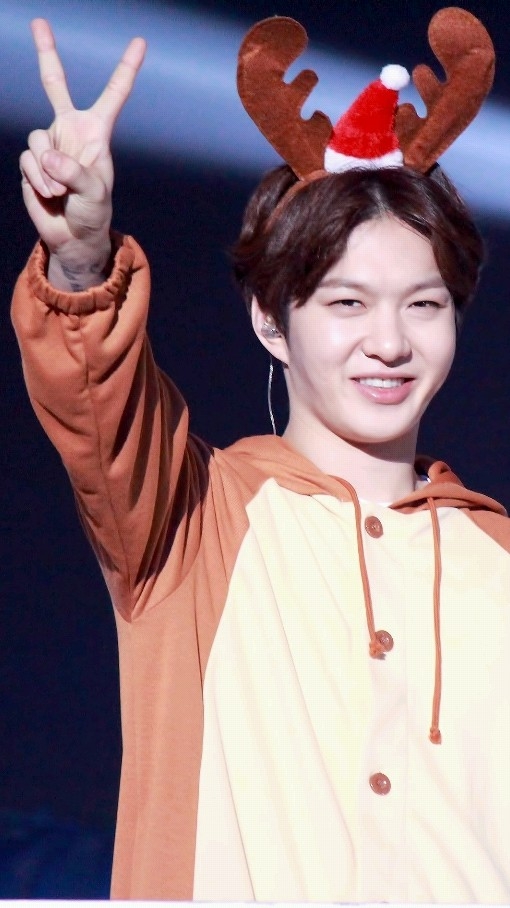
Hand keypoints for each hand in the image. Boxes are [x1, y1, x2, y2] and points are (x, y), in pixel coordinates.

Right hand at [20, 19, 145, 288]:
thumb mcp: (94, 193)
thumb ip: (74, 173)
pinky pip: (28, 162)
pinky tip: (50, 195)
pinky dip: (39, 181)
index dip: (126, 68)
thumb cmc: (93, 212)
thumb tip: (49, 158)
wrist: (73, 236)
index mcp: (96, 132)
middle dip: (46, 53)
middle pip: (54, 84)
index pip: (113, 94)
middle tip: (38, 21)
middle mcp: (70, 131)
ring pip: (37, 141)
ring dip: (48, 172)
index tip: (140, 42)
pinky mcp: (31, 162)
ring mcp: (48, 145)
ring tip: (62, 192)